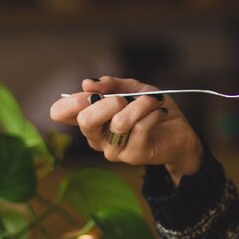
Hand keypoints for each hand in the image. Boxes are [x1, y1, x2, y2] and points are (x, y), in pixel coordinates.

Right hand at [49, 77, 202, 183]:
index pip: (59, 113)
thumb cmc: (150, 109)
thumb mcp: (132, 89)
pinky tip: (160, 111)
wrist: (179, 132)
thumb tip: (87, 83)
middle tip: (124, 98)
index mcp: (90, 119)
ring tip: (153, 100)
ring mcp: (113, 149)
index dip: (71, 100)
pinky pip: (140, 128)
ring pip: (119, 122)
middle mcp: (96, 137)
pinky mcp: (133, 155)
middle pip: (85, 120)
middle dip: (107, 102)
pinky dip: (153, 112)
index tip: (92, 92)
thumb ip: (111, 84)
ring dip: (140, 105)